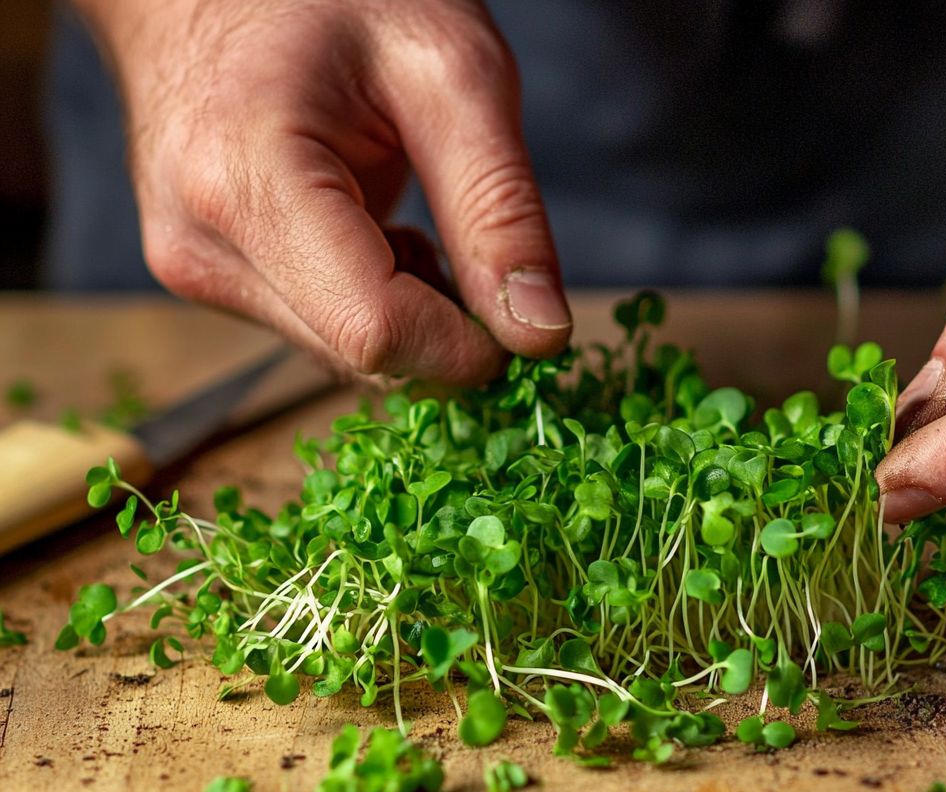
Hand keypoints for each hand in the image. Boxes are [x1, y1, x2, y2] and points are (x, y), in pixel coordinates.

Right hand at [76, 0, 569, 382]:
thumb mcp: (450, 74)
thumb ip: (499, 209)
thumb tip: (539, 334)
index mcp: (248, 185)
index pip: (379, 334)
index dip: (469, 346)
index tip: (523, 315)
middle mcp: (203, 248)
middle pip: (364, 354)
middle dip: (443, 326)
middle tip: (469, 239)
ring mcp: (196, 269)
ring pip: (345, 353)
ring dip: (407, 310)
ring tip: (407, 213)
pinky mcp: (207, 276)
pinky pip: (320, 329)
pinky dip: (371, 299)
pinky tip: (371, 228)